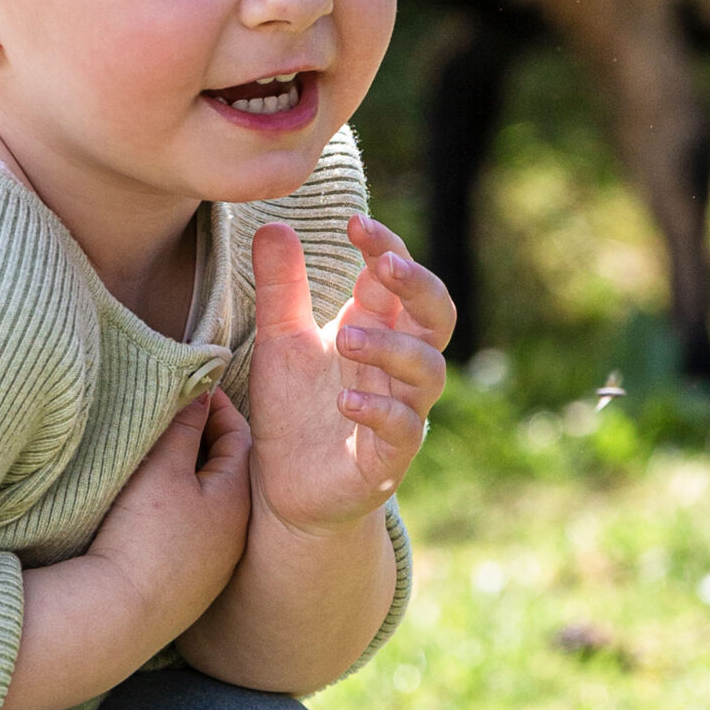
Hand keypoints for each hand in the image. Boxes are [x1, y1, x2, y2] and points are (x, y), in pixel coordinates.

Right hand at [87, 391, 251, 624]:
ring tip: (157, 458)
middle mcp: (238, 534)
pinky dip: (180, 511)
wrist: (118, 619)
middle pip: (227, 471)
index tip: (193, 389)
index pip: (240, 437)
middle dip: (202, 441)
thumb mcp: (163, 471)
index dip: (217, 408)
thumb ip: (183, 428)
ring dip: (190, 478)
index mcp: (239, 499)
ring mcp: (216, 565)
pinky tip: (151, 509)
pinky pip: (194, 534)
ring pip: (210, 504)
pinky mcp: (191, 588)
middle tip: (172, 417)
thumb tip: (200, 394)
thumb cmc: (144, 538)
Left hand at [247, 216, 456, 534]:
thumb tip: (273, 224)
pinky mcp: (389, 457)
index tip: (355, 222)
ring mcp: (401, 409)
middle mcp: (398, 366)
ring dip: (393, 348)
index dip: (386, 247)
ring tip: (345, 339)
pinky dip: (379, 411)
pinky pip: (404, 429)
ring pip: (429, 370)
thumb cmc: (294, 408)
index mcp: (377, 328)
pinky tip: (345, 401)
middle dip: (418, 285)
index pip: (398, 278)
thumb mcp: (279, 341)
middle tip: (382, 266)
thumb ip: (280, 286)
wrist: (287, 487)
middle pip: (437, 315)